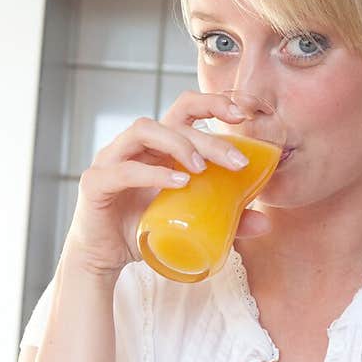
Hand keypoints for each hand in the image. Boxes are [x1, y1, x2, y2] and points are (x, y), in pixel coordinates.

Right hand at [62, 92, 271, 278]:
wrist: (104, 258)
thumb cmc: (145, 231)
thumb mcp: (192, 224)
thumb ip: (225, 220)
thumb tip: (265, 223)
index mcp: (159, 147)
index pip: (185, 110)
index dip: (212, 103)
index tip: (243, 115)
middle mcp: (135, 146)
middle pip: (172, 121)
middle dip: (208, 137)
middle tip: (237, 162)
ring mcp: (112, 160)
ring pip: (144, 130)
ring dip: (178, 144)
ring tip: (202, 169)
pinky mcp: (96, 183)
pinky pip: (125, 169)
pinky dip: (154, 174)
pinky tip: (179, 183)